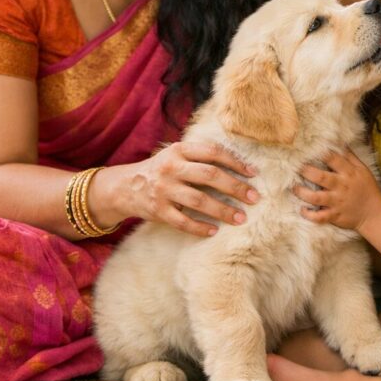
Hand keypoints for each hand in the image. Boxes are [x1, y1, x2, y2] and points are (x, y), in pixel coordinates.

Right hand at [129, 142, 258, 236]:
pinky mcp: (158, 211)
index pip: (213, 152)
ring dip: (223, 211)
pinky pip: (183, 222)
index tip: (253, 174)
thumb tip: (241, 166)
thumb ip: (201, 156)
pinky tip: (214, 231)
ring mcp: (164, 190)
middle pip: (210, 175)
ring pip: (199, 201)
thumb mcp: (177, 155)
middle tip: (254, 198)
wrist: (126, 187)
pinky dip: (200, 227)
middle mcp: (171, 168)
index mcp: (179, 150)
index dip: (236, 162)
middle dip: (235, 187)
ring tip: (241, 218)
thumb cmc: (163, 170)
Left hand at [294, 148, 380, 230]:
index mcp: (348, 173)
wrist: (375, 213)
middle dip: (306, 171)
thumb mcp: (363, 170)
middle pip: (320, 177)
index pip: (332, 159)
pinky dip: (309, 214)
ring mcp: (337, 202)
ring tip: (294, 188)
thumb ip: (350, 157)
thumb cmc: (367, 189)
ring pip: (316, 197)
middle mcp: (341, 186)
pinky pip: (319, 217)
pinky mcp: (334, 216)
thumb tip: (340, 143)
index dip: (319, 153)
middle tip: (295, 167)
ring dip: (302, 192)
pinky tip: (302, 209)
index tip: (307, 150)